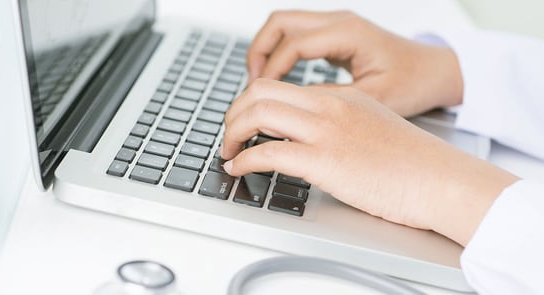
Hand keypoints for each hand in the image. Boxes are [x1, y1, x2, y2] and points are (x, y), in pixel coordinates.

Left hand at [221, 79, 517, 245]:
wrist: (442, 179)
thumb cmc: (413, 161)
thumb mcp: (372, 126)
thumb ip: (338, 123)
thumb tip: (307, 135)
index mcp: (340, 97)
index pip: (280, 87)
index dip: (252, 102)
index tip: (245, 120)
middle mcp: (329, 106)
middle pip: (260, 92)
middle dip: (234, 112)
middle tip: (230, 132)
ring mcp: (325, 131)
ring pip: (257, 114)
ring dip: (232, 132)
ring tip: (228, 150)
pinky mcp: (324, 162)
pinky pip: (267, 153)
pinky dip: (244, 160)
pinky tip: (238, 168)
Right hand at [246, 10, 463, 116]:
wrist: (436, 71)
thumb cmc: (413, 83)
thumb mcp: (371, 98)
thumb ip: (329, 100)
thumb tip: (291, 109)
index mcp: (349, 34)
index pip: (294, 45)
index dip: (272, 71)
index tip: (261, 98)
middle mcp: (339, 22)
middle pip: (279, 23)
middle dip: (258, 52)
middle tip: (251, 86)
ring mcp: (335, 26)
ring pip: (283, 25)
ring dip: (265, 51)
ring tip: (259, 84)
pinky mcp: (334, 36)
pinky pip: (295, 36)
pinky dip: (279, 54)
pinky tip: (278, 81)